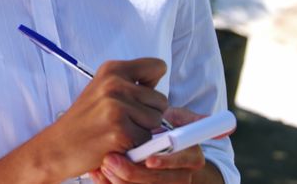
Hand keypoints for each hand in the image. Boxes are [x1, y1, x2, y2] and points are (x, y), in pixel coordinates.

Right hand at [38, 58, 168, 180]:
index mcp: (112, 70)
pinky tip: (115, 142)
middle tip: (121, 120)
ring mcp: (117, 106)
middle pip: (160, 99)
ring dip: (142, 130)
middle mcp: (114, 84)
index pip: (157, 67)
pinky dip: (135, 146)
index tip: (136, 97)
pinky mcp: (120, 130)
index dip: (152, 86)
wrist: (59, 146)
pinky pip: (147, 140)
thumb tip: (157, 87)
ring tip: (117, 130)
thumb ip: (130, 83)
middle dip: (147, 113)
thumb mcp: (102, 89)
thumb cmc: (83, 121)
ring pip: (156, 120)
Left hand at [90, 107, 221, 183]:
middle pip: (158, 181)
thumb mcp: (174, 119)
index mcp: (191, 157)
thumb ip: (184, 118)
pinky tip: (98, 172)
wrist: (150, 147)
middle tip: (111, 160)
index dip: (166, 162)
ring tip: (103, 164)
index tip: (149, 159)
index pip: (181, 162)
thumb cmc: (160, 129)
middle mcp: (180, 176)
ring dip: (118, 180)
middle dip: (133, 173)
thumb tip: (198, 120)